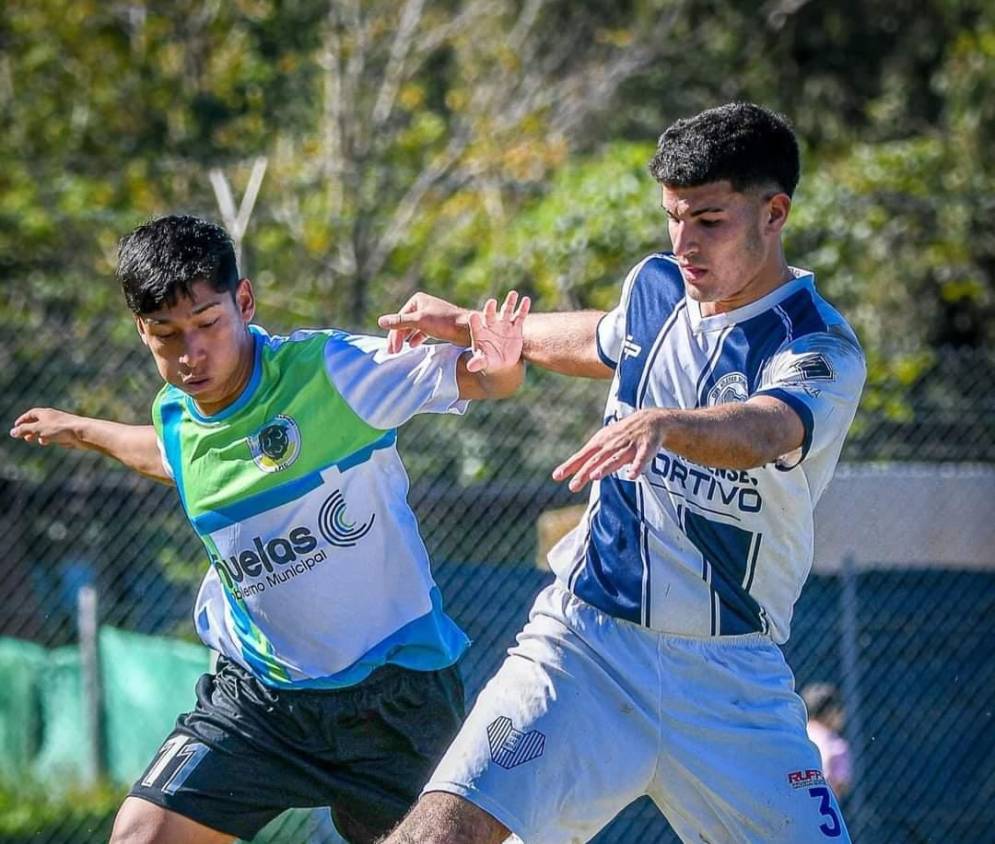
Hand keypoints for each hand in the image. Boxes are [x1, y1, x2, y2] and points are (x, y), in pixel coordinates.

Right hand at [10, 408, 86, 448]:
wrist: (83, 433)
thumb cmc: (60, 429)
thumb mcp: (38, 429)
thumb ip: (25, 430)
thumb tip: (12, 432)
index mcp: (46, 413)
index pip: (31, 414)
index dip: (23, 420)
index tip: (16, 427)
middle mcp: (54, 417)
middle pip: (40, 422)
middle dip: (32, 430)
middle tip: (26, 439)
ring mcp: (62, 425)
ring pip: (49, 430)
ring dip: (42, 436)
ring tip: (40, 442)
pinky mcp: (69, 433)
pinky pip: (59, 436)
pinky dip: (54, 439)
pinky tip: (56, 443)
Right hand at [378, 292, 472, 353]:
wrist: (467, 329)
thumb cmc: (445, 322)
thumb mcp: (419, 321)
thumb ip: (400, 322)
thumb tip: (380, 321)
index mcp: (417, 300)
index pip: (399, 319)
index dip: (394, 335)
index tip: (392, 351)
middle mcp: (422, 305)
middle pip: (404, 323)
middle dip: (398, 338)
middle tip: (393, 353)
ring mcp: (429, 315)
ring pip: (412, 328)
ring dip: (405, 339)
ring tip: (400, 351)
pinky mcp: (436, 325)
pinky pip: (421, 332)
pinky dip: (416, 339)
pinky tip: (412, 346)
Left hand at [465, 291, 530, 373]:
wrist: (502, 362)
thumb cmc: (489, 360)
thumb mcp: (483, 362)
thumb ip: (478, 362)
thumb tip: (470, 367)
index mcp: (480, 332)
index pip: (476, 325)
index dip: (474, 321)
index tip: (473, 316)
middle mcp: (491, 325)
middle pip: (490, 315)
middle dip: (490, 309)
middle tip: (491, 303)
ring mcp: (504, 325)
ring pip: (506, 311)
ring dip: (510, 302)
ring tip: (513, 294)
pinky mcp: (516, 327)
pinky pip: (520, 317)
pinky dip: (523, 309)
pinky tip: (526, 300)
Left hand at [552, 409, 666, 492]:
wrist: (650, 419)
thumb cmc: (621, 435)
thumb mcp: (602, 443)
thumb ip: (588, 458)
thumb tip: (568, 472)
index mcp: (600, 443)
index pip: (582, 456)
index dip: (570, 466)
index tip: (556, 476)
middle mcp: (612, 444)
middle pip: (596, 460)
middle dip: (584, 473)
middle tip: (573, 487)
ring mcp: (629, 445)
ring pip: (615, 458)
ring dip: (605, 467)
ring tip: (595, 477)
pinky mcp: (646, 447)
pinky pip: (641, 458)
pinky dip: (637, 466)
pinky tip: (632, 475)